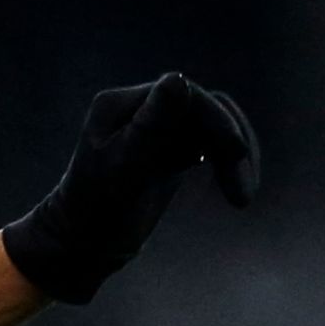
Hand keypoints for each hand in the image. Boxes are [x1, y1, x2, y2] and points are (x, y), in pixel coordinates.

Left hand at [0, 70, 261, 304]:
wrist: (81, 247)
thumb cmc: (94, 212)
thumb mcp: (123, 170)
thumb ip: (151, 127)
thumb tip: (179, 78)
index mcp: (121, 106)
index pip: (184, 95)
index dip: (216, 120)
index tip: (236, 154)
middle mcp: (141, 109)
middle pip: (205, 109)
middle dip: (231, 145)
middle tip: (242, 195)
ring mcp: (158, 128)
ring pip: (214, 126)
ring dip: (235, 156)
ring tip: (243, 198)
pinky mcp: (171, 149)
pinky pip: (211, 143)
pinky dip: (228, 163)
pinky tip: (235, 189)